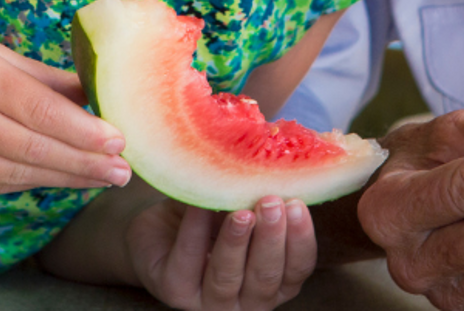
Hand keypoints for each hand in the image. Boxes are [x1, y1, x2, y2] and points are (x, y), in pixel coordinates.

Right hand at [0, 29, 130, 196]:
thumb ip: (41, 77)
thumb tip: (96, 95)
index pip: (38, 111)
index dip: (83, 131)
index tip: (119, 140)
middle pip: (31, 148)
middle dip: (83, 162)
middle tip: (122, 170)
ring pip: (14, 174)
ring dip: (63, 178)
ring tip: (100, 177)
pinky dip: (29, 182)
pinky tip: (58, 178)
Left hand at [128, 197, 315, 310]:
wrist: (163, 229)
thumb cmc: (213, 220)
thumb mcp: (242, 208)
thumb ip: (262, 200)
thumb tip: (284, 167)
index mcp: (273, 282)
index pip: (297, 270)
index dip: (300, 241)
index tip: (297, 205)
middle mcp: (246, 300)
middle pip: (265, 278)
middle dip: (270, 239)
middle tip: (271, 203)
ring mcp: (209, 301)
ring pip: (228, 277)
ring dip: (236, 243)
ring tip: (241, 212)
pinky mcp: (175, 291)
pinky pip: (188, 261)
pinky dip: (196, 231)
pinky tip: (201, 206)